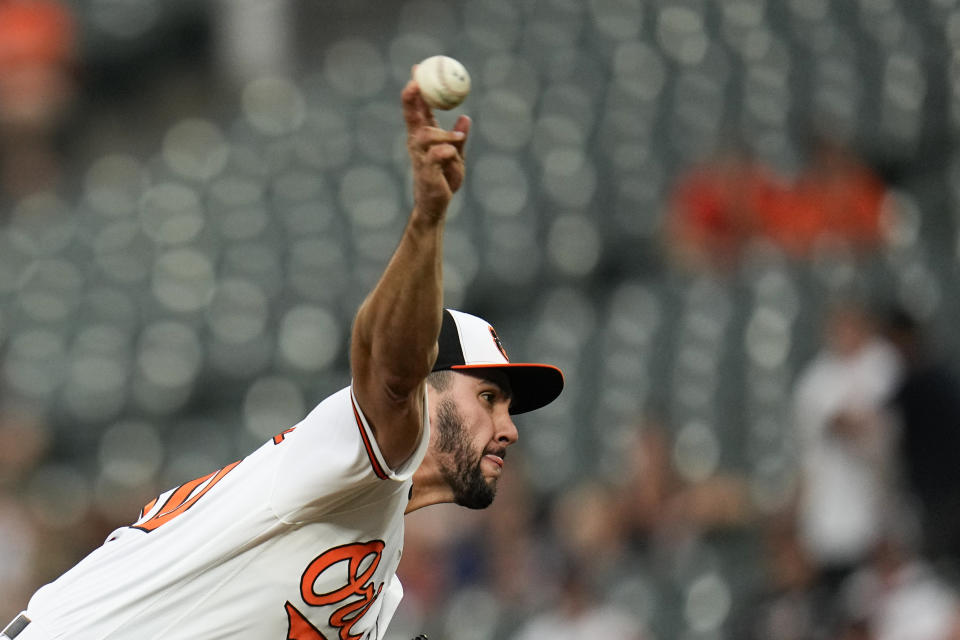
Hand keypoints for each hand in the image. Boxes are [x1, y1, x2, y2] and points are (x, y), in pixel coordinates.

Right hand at [402, 68, 470, 220]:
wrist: (436, 205)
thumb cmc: (444, 180)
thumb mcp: (456, 155)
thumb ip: (459, 138)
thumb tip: (465, 117)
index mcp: (423, 136)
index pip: (417, 108)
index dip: (416, 88)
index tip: (417, 69)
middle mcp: (417, 143)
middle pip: (411, 115)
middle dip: (411, 97)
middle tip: (416, 81)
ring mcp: (420, 157)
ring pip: (427, 135)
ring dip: (444, 134)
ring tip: (458, 139)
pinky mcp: (426, 171)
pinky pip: (436, 155)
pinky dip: (447, 150)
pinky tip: (453, 154)